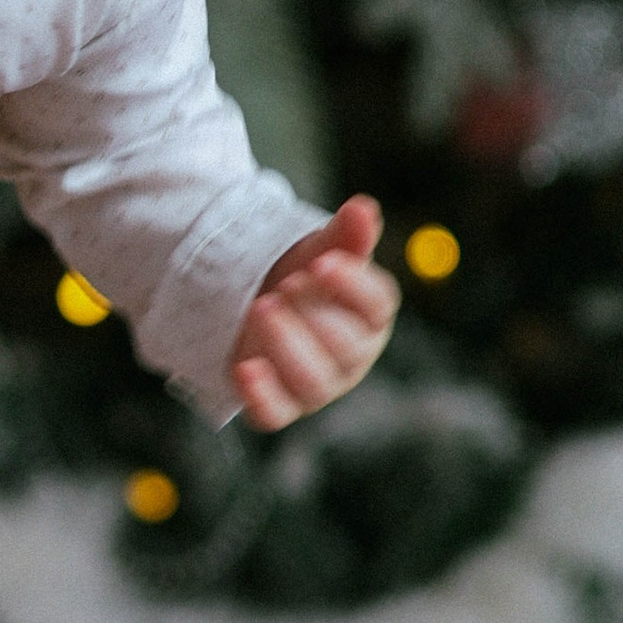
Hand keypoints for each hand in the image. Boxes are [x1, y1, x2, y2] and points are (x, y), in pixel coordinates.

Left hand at [230, 195, 396, 429]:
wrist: (252, 300)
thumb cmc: (301, 277)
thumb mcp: (320, 251)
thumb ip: (345, 235)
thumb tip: (363, 207)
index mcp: (370, 317)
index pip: (378, 305)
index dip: (353, 286)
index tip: (323, 263)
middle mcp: (350, 356)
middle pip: (349, 347)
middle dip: (316, 315)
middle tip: (287, 285)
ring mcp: (315, 386)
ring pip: (314, 382)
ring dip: (288, 346)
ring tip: (262, 307)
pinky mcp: (277, 406)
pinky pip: (273, 414)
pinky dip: (260, 395)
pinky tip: (244, 367)